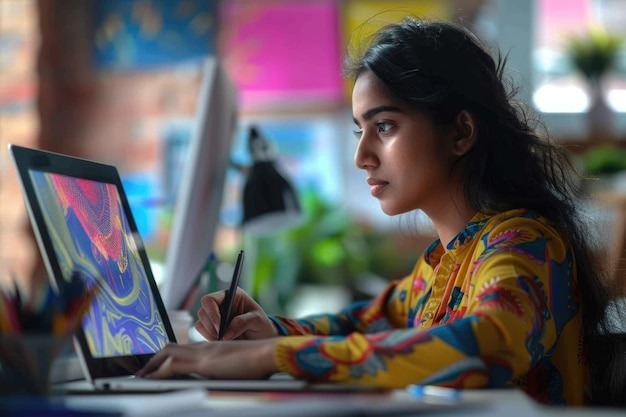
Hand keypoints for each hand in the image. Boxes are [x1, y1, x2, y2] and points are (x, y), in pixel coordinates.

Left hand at [136, 339, 278, 379]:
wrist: (269, 354)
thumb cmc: (259, 362)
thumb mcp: (237, 366)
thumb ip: (225, 370)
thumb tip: (221, 380)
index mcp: (212, 348)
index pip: (183, 348)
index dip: (167, 355)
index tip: (157, 365)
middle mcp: (204, 347)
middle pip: (170, 347)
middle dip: (154, 359)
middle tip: (143, 371)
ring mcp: (203, 353)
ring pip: (167, 353)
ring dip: (151, 365)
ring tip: (140, 376)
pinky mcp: (204, 362)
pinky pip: (172, 365)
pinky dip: (158, 372)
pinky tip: (149, 380)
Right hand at [195, 288, 278, 340]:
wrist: (263, 338)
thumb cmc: (262, 324)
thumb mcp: (257, 320)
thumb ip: (242, 322)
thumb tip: (226, 334)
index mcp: (231, 296)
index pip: (210, 299)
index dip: (211, 312)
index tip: (220, 326)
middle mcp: (220, 305)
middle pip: (203, 311)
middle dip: (211, 325)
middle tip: (223, 336)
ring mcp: (215, 317)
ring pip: (201, 323)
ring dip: (211, 333)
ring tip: (226, 339)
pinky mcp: (212, 330)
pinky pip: (203, 333)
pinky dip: (210, 339)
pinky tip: (223, 341)